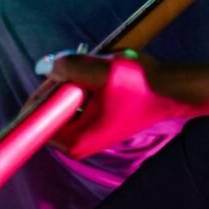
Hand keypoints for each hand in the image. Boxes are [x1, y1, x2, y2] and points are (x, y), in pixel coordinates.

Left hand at [40, 51, 184, 159]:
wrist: (170, 90)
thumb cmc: (138, 86)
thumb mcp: (101, 73)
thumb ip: (70, 68)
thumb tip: (44, 66)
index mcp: (73, 142)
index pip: (38, 118)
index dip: (44, 91)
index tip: (59, 70)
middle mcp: (77, 144)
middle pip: (52, 107)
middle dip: (64, 82)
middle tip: (84, 64)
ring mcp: (87, 133)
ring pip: (67, 100)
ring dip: (78, 79)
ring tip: (100, 68)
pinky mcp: (97, 121)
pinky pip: (80, 100)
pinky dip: (87, 84)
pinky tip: (105, 73)